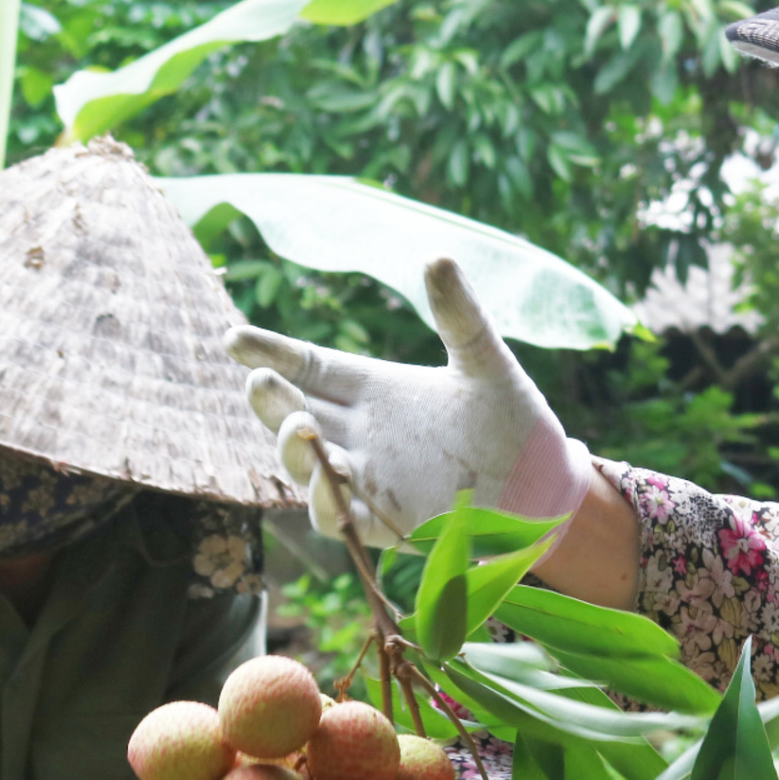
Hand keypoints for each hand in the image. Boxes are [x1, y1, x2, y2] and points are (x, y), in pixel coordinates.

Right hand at [228, 257, 596, 546]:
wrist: (544, 486)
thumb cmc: (514, 422)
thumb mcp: (486, 364)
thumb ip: (460, 316)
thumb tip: (437, 255)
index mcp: (375, 390)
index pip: (308, 367)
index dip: (270, 352)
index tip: (234, 339)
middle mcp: (360, 434)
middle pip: (294, 414)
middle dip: (270, 400)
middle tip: (259, 380)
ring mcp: (367, 480)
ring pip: (305, 466)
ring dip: (293, 448)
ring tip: (299, 427)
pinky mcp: (384, 524)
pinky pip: (339, 518)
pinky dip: (327, 502)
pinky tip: (330, 483)